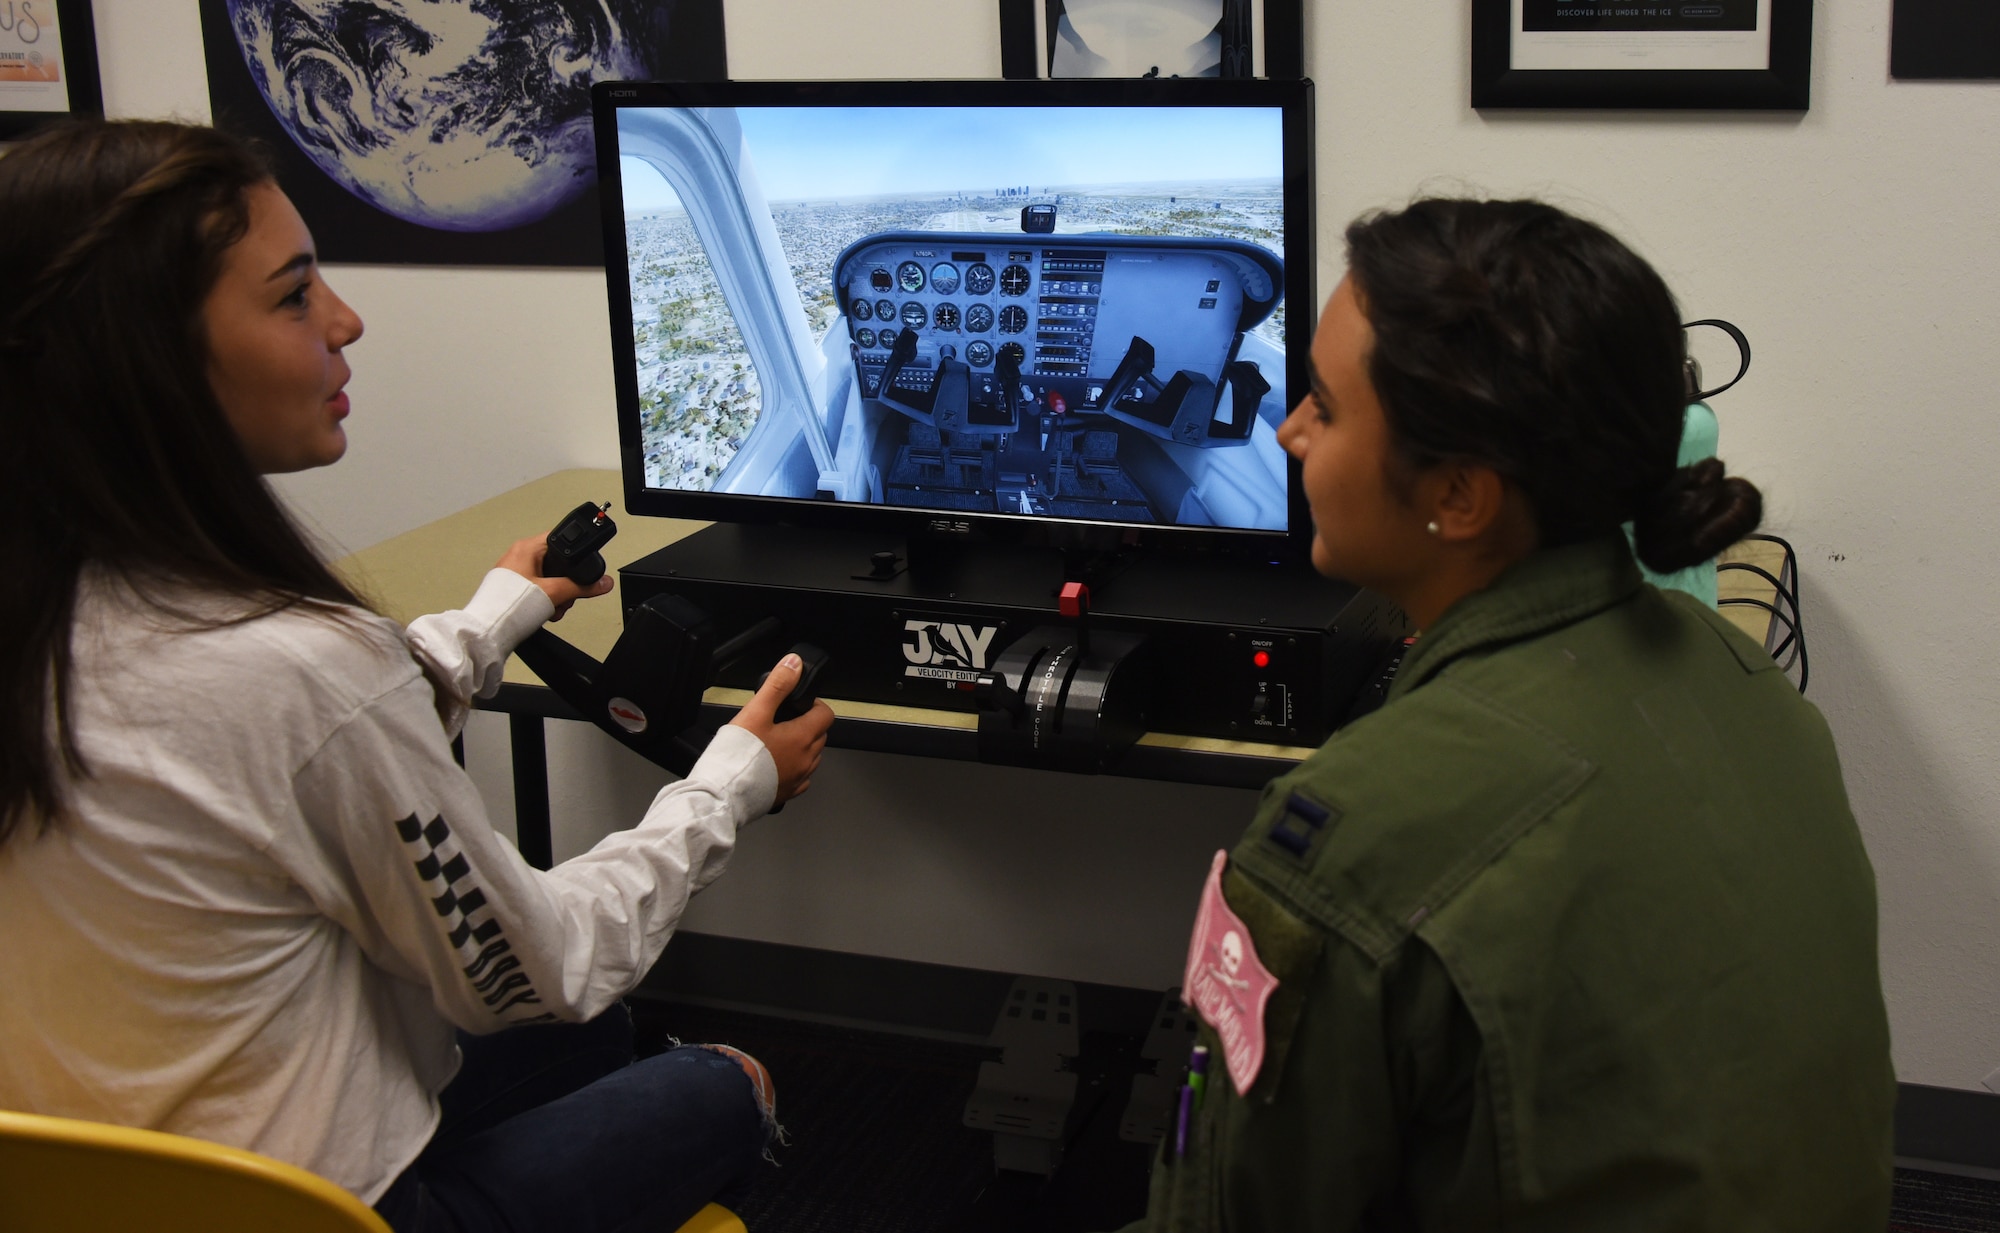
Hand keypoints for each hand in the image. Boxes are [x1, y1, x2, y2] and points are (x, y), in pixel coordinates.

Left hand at [495, 535, 612, 620]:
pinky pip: (537, 590)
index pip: (560, 540)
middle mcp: (518, 557)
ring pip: (548, 579)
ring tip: (554, 608)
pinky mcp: (512, 589)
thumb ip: (582, 587)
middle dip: (566, 585)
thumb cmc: (509, 607)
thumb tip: (603, 582)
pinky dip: (545, 602)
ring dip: (557, 596)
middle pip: (557, 563)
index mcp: (526, 548)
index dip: (575, 555)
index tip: (581, 569)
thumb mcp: (554, 593)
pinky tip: (545, 613)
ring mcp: (514, 573)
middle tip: (565, 597)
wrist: (488, 632)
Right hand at [729, 653, 834, 806]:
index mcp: (803, 737)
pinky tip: (775, 764)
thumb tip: (794, 664)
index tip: (799, 704)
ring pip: (811, 757)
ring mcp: (798, 778)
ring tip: (777, 742)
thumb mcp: (756, 711)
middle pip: (820, 735)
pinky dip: (794, 768)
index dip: (815, 705)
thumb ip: (778, 685)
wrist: (724, 793)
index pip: (826, 714)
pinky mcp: (788, 793)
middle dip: (807, 724)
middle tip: (784, 720)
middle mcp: (806, 759)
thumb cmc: (739, 755)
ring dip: (801, 747)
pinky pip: (800, 778)